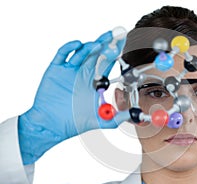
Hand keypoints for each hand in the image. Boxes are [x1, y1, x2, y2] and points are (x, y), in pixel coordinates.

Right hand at [18, 30, 125, 164]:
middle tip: (114, 34)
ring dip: (90, 47)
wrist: (51, 125)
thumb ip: (117, 117)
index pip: (108, 61)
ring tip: (98, 45)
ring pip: (81, 52)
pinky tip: (78, 45)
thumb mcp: (100, 120)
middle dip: (105, 43)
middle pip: (96, 53)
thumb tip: (135, 114)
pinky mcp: (56, 69)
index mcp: (95, 81)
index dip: (115, 51)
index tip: (123, 40)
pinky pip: (62, 55)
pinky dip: (70, 48)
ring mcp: (70, 70)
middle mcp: (83, 72)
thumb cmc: (74, 122)